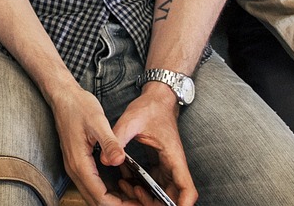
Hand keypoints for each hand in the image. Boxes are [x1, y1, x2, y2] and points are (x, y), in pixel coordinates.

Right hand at [47, 83, 139, 205]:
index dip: (120, 205)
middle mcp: (75, 169)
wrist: (63, 96)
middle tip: (140, 203)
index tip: (138, 204)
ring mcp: (75, 167)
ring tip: (134, 197)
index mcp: (79, 163)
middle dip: (118, 205)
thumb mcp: (98, 122)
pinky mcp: (78, 163)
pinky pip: (93, 185)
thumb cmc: (78, 106)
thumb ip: (109, 143)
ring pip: (94, 194)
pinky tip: (122, 183)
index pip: (100, 196)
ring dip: (113, 199)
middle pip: (96, 200)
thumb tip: (119, 161)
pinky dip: (108, 190)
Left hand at [109, 85, 196, 205]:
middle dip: (156, 203)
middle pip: (174, 196)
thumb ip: (118, 139)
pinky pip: (155, 183)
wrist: (157, 98)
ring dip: (147, 196)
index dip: (183, 205)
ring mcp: (168, 166)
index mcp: (174, 157)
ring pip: (163, 192)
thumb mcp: (131, 121)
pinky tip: (125, 179)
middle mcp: (174, 164)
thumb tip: (106, 159)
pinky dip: (142, 186)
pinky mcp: (160, 164)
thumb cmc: (149, 107)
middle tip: (134, 195)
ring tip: (126, 186)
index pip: (187, 189)